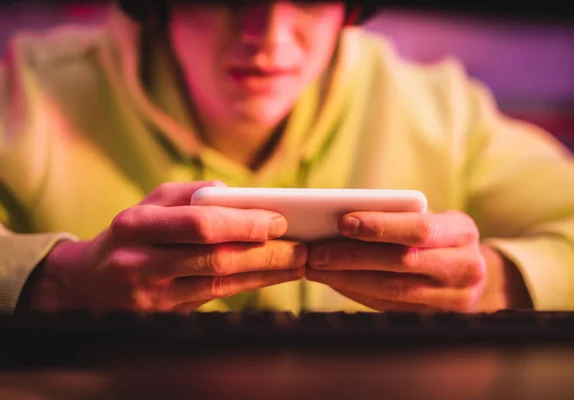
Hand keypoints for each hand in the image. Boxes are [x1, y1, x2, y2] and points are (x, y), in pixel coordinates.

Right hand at [24, 181, 305, 311]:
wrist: (88, 284)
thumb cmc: (130, 233)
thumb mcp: (150, 203)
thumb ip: (190, 194)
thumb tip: (237, 194)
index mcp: (136, 226)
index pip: (199, 225)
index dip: (243, 224)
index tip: (279, 221)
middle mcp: (141, 263)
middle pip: (216, 259)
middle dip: (265, 254)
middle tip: (302, 247)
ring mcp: (152, 295)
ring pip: (220, 284)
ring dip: (266, 274)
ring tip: (299, 262)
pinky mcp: (166, 314)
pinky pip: (216, 298)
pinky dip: (249, 286)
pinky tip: (274, 276)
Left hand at [306, 211, 518, 311]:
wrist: (471, 273)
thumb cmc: (438, 236)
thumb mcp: (431, 219)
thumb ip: (399, 218)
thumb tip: (342, 221)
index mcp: (462, 232)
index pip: (419, 228)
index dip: (380, 226)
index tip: (343, 221)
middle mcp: (464, 267)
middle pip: (402, 262)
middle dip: (354, 256)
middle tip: (318, 251)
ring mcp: (453, 298)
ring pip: (393, 289)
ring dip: (348, 278)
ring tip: (317, 267)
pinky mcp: (434, 317)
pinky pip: (389, 305)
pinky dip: (358, 292)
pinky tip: (334, 281)